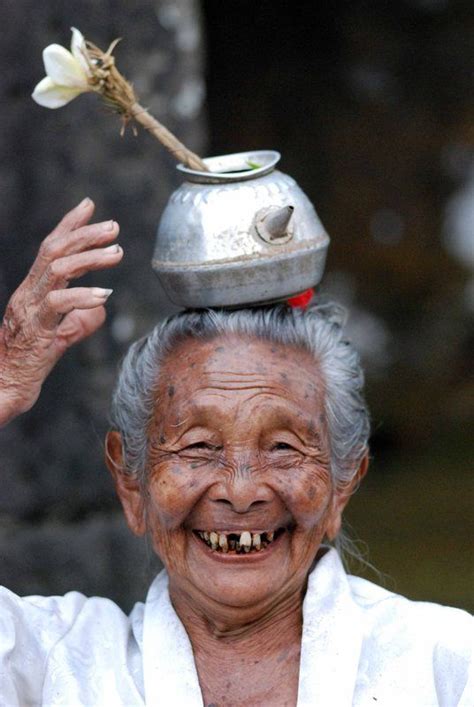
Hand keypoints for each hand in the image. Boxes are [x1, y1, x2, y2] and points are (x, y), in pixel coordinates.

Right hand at [0, 198, 122, 426]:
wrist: (4, 388)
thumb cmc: (29, 363)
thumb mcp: (60, 336)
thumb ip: (79, 319)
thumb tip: (101, 308)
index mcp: (32, 290)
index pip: (50, 248)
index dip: (69, 224)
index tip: (89, 205)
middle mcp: (28, 293)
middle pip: (54, 251)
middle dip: (84, 234)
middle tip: (114, 227)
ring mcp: (29, 310)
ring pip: (57, 270)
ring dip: (90, 259)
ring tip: (117, 254)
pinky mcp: (35, 329)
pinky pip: (58, 304)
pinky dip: (83, 295)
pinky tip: (104, 294)